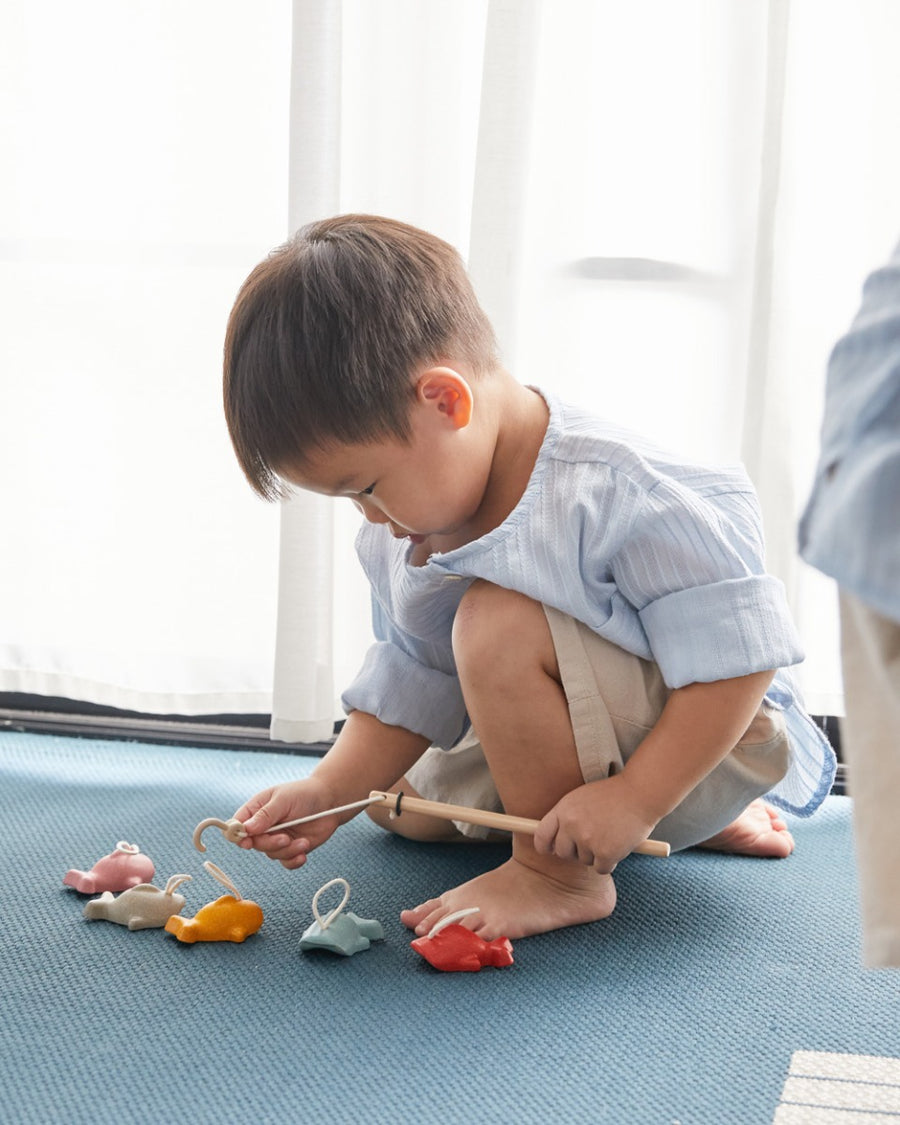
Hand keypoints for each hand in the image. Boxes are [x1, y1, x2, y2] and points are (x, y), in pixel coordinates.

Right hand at [233, 777, 339, 869]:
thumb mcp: (283, 799)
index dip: (238, 835)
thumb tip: (246, 829)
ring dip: (288, 850)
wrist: (330, 801)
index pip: (237, 825)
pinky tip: (303, 853)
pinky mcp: (291, 848)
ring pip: (271, 854)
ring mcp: (277, 838)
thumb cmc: (304, 794)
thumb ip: (265, 815)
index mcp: (256, 809)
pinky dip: (294, 860)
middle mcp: (264, 826)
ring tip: (303, 841)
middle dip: (270, 843)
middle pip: (254, 844)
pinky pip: (285, 862)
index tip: (247, 841)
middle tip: (285, 838)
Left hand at [533, 775, 657, 873]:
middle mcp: (571, 826)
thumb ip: (567, 817)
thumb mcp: (582, 798)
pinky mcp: (605, 853)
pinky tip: (619, 844)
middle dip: (575, 852)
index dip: (545, 846)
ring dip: (597, 854)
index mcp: (563, 809)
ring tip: (611, 834)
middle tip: (592, 841)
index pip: (541, 835)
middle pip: (563, 852)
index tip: (551, 849)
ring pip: (584, 861)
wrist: (641, 792)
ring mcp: (588, 840)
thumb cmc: (614, 794)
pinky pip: (601, 868)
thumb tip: (555, 843)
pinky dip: (610, 862)